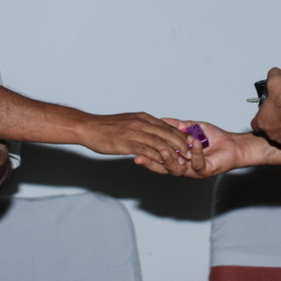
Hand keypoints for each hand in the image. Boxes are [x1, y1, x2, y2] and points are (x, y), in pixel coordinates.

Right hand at [78, 111, 192, 174]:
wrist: (89, 127)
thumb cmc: (106, 128)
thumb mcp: (128, 123)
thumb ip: (141, 127)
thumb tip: (151, 133)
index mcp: (143, 118)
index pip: (167, 126)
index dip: (180, 134)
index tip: (190, 142)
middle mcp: (142, 123)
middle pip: (167, 133)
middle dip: (181, 143)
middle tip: (192, 152)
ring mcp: (135, 132)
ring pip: (160, 142)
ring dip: (173, 151)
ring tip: (183, 159)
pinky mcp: (128, 143)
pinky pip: (147, 150)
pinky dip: (158, 156)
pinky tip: (165, 162)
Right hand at [135, 119, 244, 177]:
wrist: (232, 144)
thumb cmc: (212, 138)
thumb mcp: (189, 128)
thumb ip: (175, 126)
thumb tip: (160, 120)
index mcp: (178, 158)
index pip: (158, 159)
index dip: (146, 155)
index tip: (135, 150)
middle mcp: (184, 167)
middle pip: (163, 168)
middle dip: (151, 162)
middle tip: (140, 156)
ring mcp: (194, 170)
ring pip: (178, 170)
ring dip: (171, 160)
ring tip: (164, 151)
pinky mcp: (206, 170)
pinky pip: (198, 163)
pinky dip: (195, 153)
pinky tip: (193, 144)